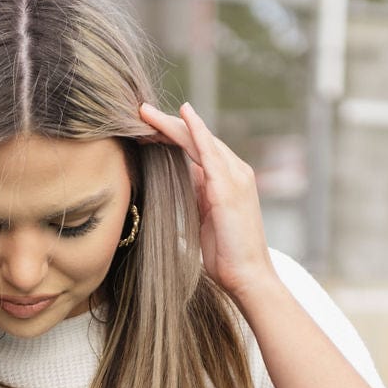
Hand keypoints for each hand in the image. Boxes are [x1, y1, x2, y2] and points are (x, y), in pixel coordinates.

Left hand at [138, 99, 276, 304]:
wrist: (247, 276)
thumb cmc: (227, 256)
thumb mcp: (206, 220)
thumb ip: (197, 198)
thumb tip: (180, 183)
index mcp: (227, 181)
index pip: (197, 150)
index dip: (172, 137)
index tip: (145, 129)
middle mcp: (235, 172)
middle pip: (196, 139)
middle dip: (167, 125)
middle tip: (140, 111)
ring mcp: (235, 176)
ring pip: (199, 140)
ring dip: (172, 124)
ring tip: (146, 113)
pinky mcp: (229, 186)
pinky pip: (209, 151)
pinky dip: (196, 130)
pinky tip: (182, 114)